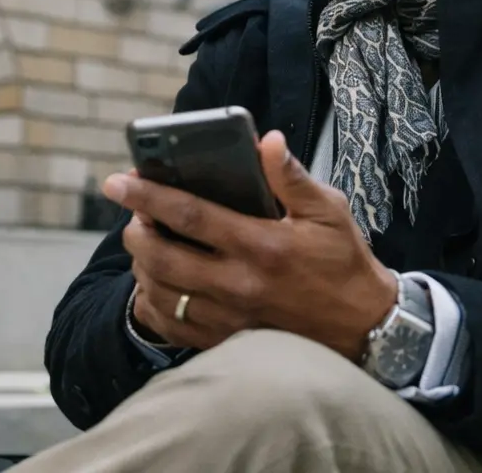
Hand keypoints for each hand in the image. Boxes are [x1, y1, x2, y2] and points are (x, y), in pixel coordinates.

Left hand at [106, 131, 398, 359]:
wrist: (363, 328)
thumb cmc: (343, 263)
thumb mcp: (328, 211)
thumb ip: (292, 177)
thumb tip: (266, 141)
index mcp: (261, 245)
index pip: (189, 215)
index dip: (147, 195)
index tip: (118, 181)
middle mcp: (238, 284)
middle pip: (161, 256)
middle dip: (135, 230)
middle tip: (132, 213)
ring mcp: (228, 318)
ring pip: (160, 291)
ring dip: (142, 263)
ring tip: (145, 242)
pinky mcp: (225, 340)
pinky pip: (170, 326)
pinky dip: (152, 302)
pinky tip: (155, 282)